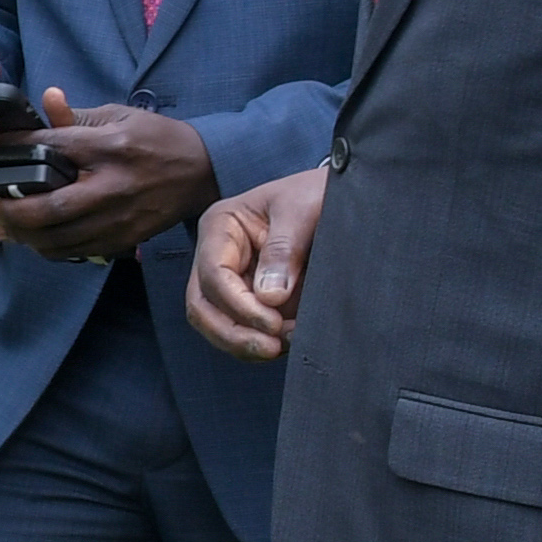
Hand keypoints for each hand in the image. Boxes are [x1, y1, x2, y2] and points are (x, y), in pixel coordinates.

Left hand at [0, 90, 218, 267]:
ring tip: (5, 225)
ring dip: (26, 235)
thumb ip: (77, 116)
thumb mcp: (119, 115)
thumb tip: (45, 101)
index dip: (15, 149)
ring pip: (60, 238)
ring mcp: (118, 218)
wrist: (201, 172)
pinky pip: (77, 252)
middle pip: (51, 208)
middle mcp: (112, 187)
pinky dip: (51, 248)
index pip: (51, 149)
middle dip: (13, 210)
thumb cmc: (156, 139)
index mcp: (109, 148)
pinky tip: (36, 238)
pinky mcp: (124, 240)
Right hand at [188, 167, 328, 359]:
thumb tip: (270, 297)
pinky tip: (285, 342)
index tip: (274, 322)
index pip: (214, 274)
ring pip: (216, 324)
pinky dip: (259, 342)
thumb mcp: (303, 209)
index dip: (239, 305)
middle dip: (232, 334)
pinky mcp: (250, 299)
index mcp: (221, 226)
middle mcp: (217, 254)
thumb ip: (285, 249)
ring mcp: (231, 280)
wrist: (338, 197)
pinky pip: (241, 329)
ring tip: (283, 345)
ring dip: (245, 344)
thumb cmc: (315, 193)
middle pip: (202, 307)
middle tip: (270, 348)